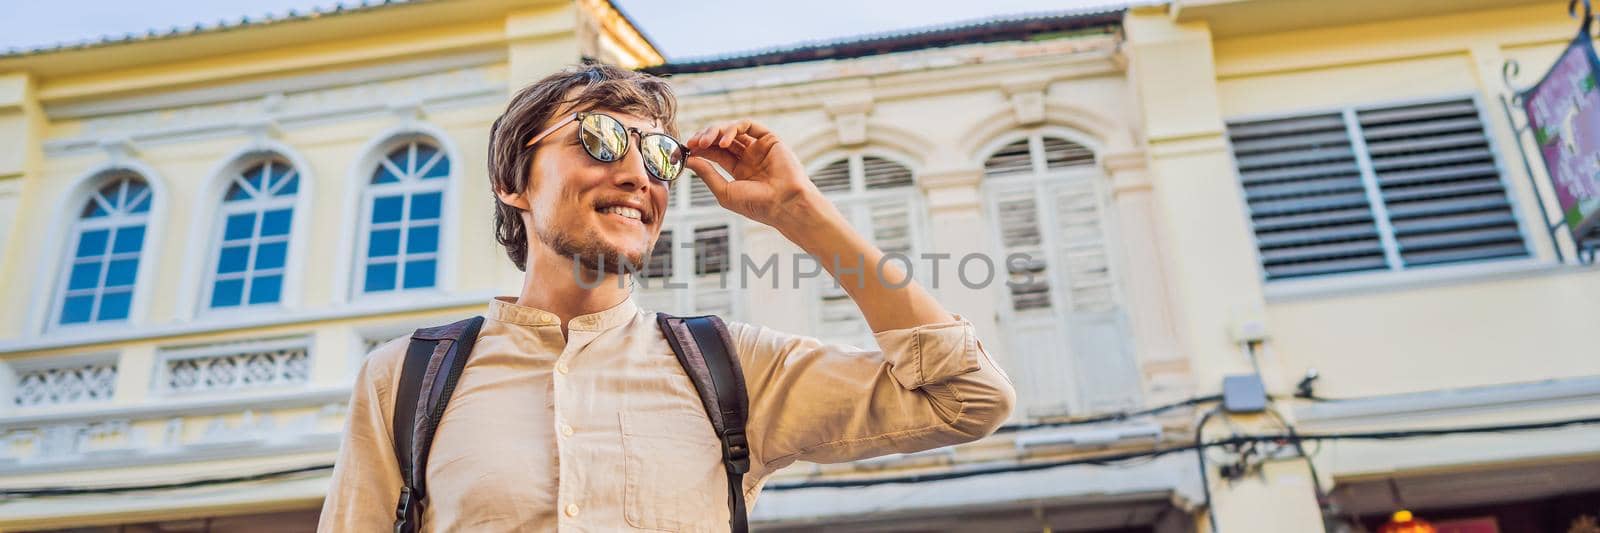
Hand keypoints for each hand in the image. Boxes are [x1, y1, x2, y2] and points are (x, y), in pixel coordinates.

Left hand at [683, 119, 840, 232]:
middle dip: (705, 138)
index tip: (686, 149)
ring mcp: (760, 148)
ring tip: (704, 141)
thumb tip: (690, 159)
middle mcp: (750, 157)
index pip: (715, 153)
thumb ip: (707, 174)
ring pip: (732, 130)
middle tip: (692, 142)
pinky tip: (723, 141)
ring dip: (715, 131)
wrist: (784, 205)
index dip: (700, 148)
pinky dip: (733, 129)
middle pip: (722, 139)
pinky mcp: (770, 139)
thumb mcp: (725, 191)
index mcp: (740, 171)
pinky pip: (749, 125)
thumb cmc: (757, 205)